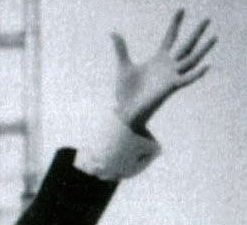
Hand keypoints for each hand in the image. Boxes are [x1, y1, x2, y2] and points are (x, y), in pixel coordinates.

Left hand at [112, 10, 213, 133]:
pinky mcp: (170, 88)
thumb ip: (121, 49)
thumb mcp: (123, 66)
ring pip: (191, 60)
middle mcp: (168, 66)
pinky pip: (186, 80)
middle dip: (196, 33)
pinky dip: (196, 74)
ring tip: (214, 37)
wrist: (125, 112)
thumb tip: (113, 33)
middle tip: (207, 18)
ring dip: (203, 49)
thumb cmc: (126, 93)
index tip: (181, 9)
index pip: (170, 37)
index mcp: (159, 59)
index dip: (175, 24)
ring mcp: (171, 76)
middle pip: (186, 45)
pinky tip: (207, 66)